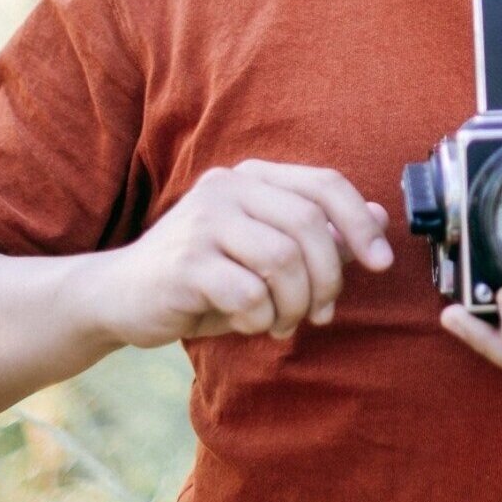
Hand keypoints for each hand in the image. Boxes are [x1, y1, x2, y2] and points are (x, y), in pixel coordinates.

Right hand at [95, 160, 392, 346]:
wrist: (119, 296)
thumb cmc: (205, 275)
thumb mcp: (265, 251)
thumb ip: (319, 233)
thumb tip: (380, 218)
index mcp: (254, 177)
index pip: (326, 185)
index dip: (361, 223)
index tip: (382, 264)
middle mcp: (230, 186)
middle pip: (311, 224)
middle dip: (330, 276)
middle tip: (322, 311)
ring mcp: (204, 220)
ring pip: (285, 258)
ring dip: (297, 303)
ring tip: (285, 322)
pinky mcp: (185, 262)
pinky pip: (249, 293)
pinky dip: (263, 318)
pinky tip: (252, 324)